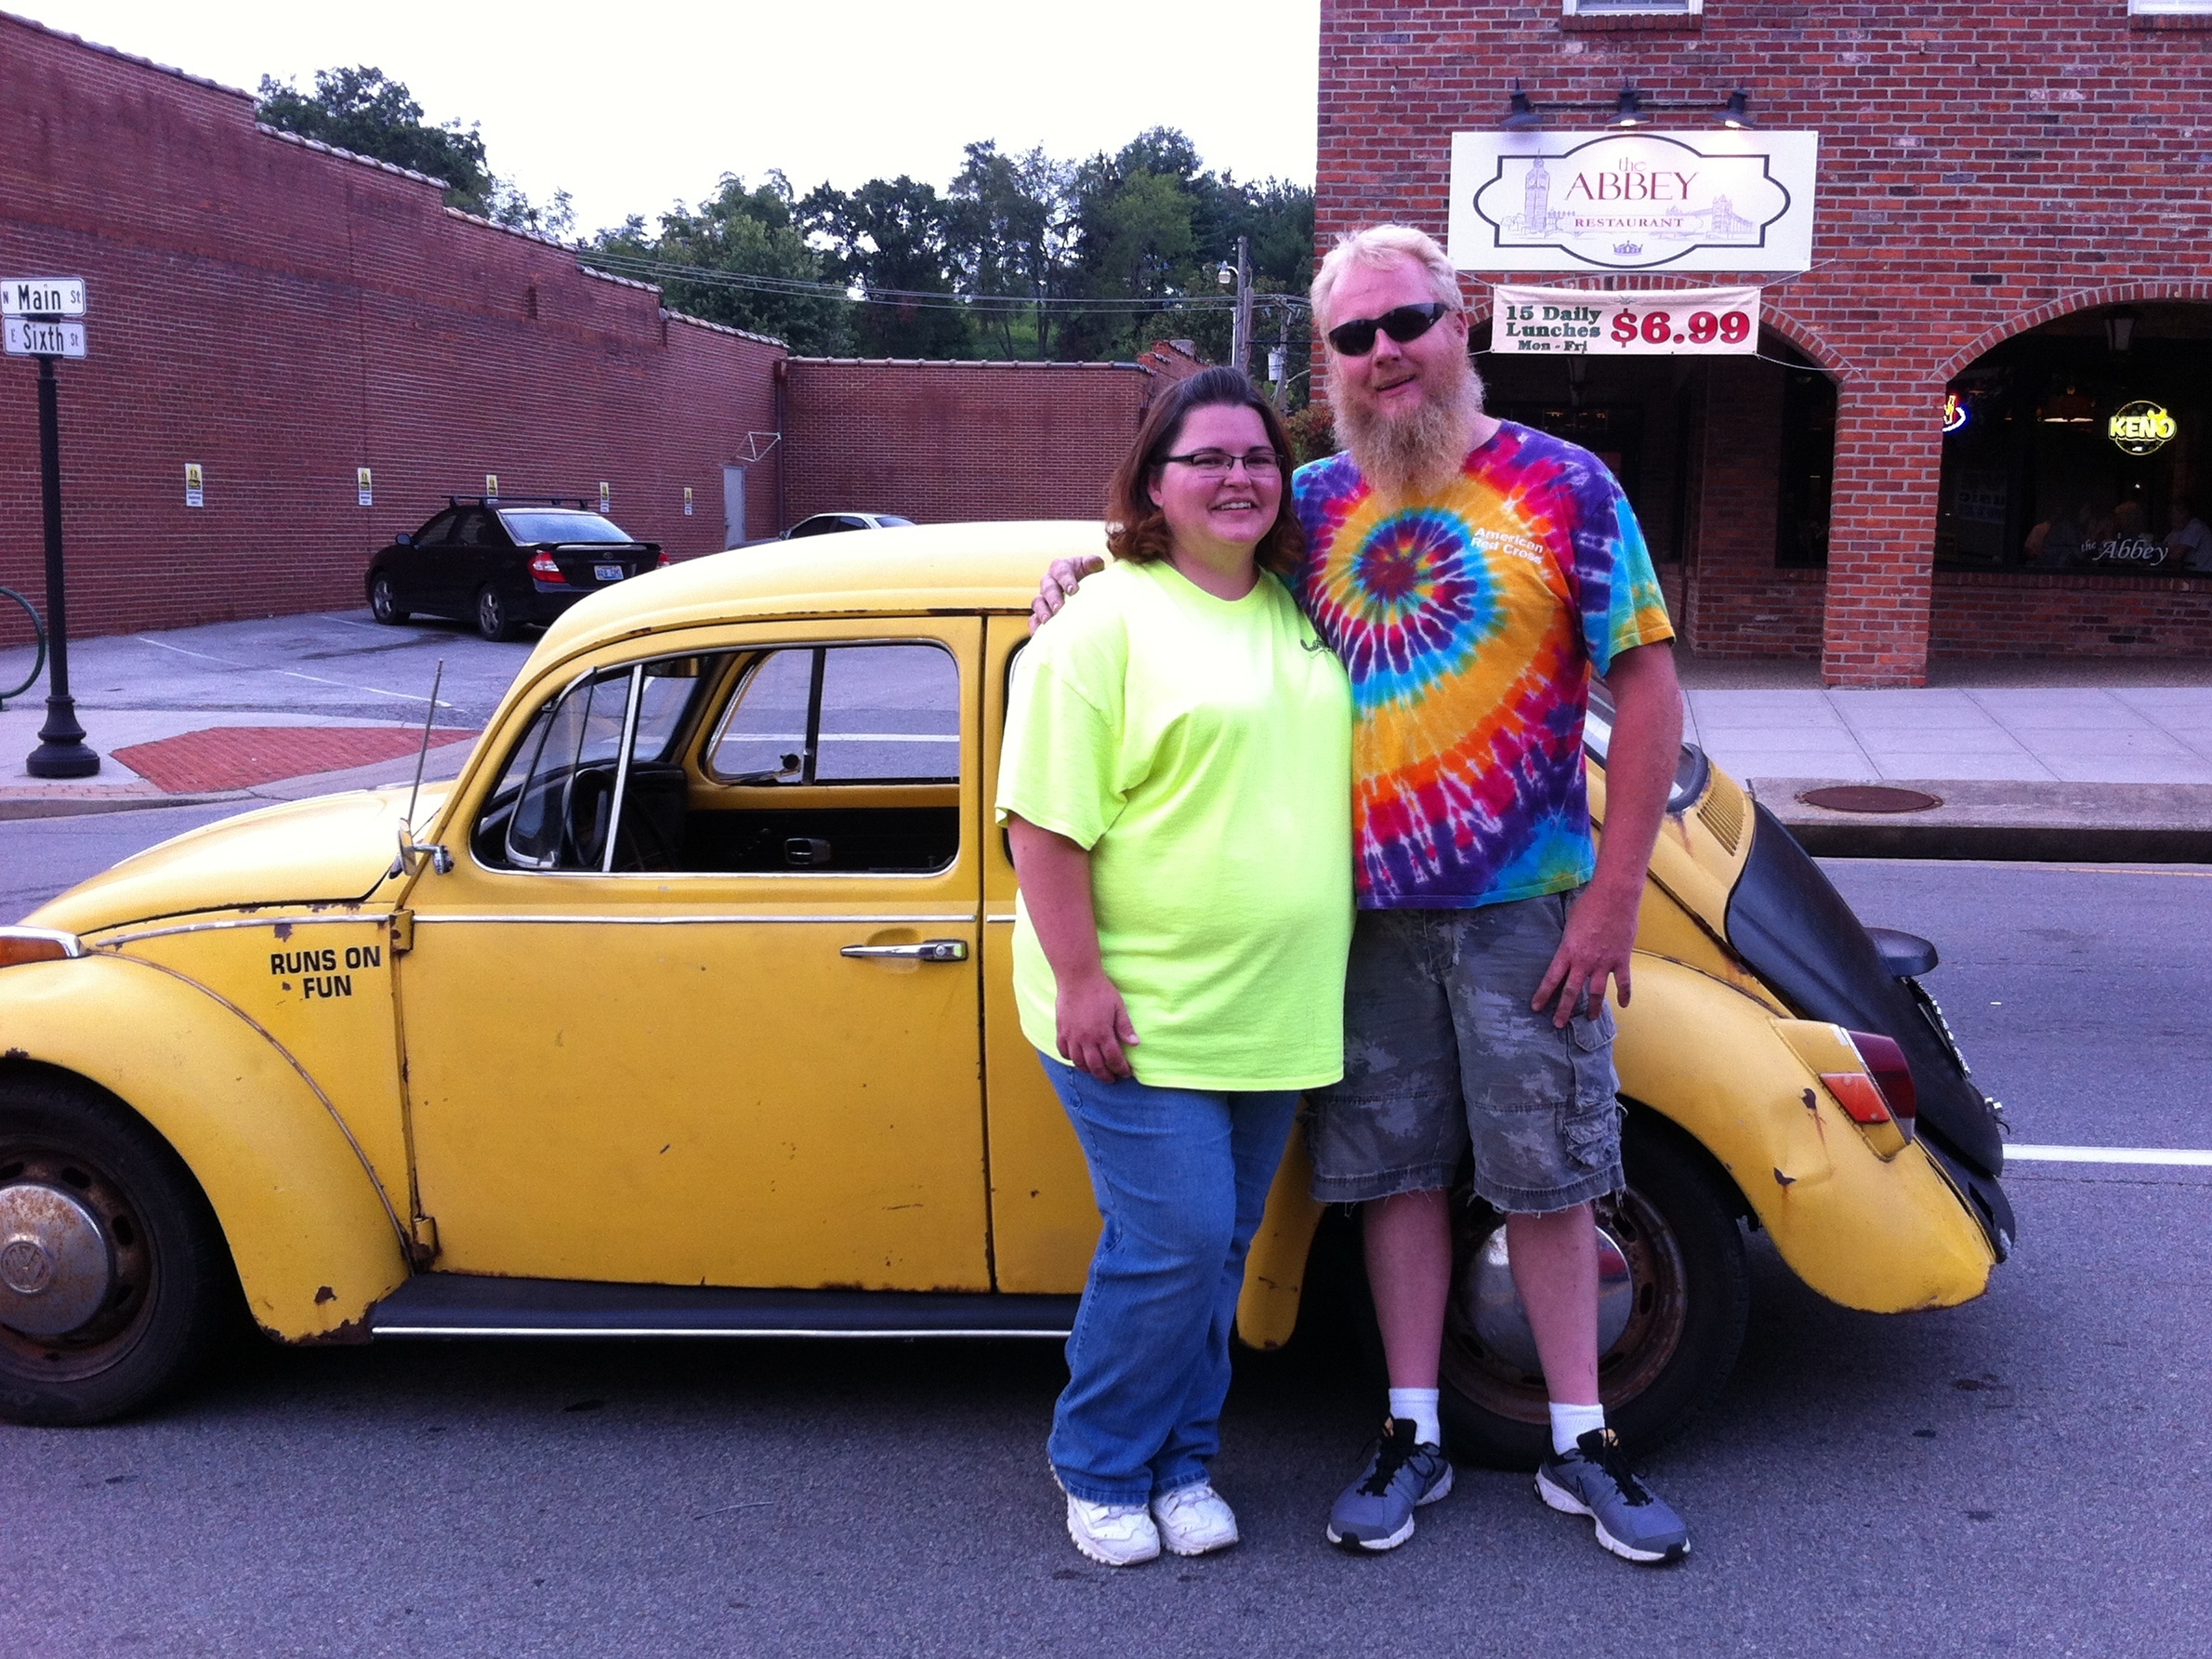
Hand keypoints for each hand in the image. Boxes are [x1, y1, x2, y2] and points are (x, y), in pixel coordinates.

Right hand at [1030, 555, 1104, 631]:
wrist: (1088, 591)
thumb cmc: (1090, 577)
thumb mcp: (1093, 567)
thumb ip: (1093, 563)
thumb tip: (1093, 563)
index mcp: (1061, 567)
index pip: (1061, 571)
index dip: (1066, 580)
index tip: (1073, 590)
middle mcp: (1049, 581)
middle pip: (1047, 588)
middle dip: (1053, 598)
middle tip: (1060, 608)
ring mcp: (1043, 598)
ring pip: (1038, 603)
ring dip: (1042, 611)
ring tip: (1049, 621)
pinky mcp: (1041, 613)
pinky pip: (1034, 619)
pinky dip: (1036, 626)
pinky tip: (1041, 634)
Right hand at [1056, 969, 1139, 1080]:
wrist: (1077, 978)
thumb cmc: (1100, 991)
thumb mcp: (1118, 1007)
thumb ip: (1125, 1027)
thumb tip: (1135, 1043)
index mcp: (1103, 1034)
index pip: (1114, 1059)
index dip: (1121, 1069)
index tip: (1126, 1073)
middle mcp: (1086, 1039)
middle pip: (1096, 1066)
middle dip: (1105, 1076)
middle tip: (1112, 1079)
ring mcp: (1072, 1036)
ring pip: (1079, 1062)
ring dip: (1089, 1070)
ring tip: (1096, 1071)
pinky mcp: (1061, 1031)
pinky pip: (1063, 1051)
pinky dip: (1070, 1058)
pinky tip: (1077, 1058)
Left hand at [1533, 881, 1639, 1026]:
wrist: (1614, 897)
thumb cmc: (1590, 903)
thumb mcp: (1570, 921)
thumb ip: (1569, 939)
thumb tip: (1569, 946)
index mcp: (1568, 951)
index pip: (1551, 978)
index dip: (1543, 994)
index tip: (1536, 1007)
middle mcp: (1584, 961)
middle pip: (1572, 991)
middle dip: (1564, 1010)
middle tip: (1558, 1024)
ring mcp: (1604, 963)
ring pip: (1597, 992)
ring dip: (1594, 1008)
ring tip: (1591, 1019)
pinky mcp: (1621, 960)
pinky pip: (1623, 982)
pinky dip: (1624, 995)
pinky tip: (1624, 1005)